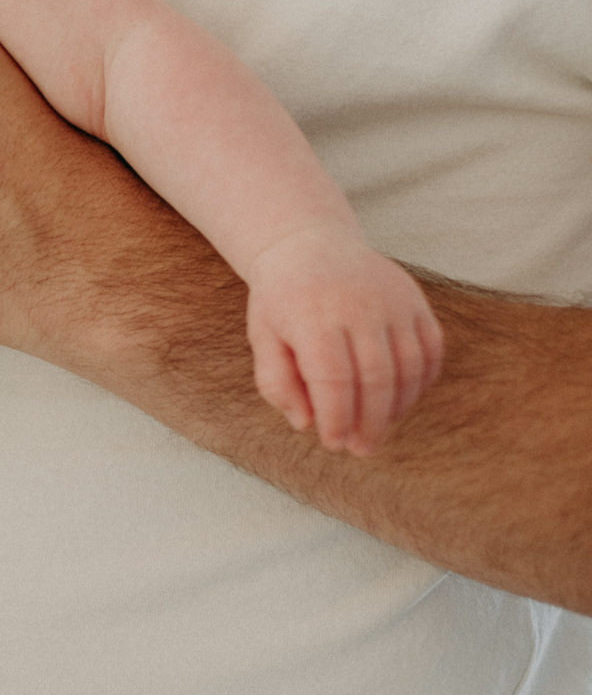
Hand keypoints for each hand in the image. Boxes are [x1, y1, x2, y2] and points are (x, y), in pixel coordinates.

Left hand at [245, 227, 444, 455]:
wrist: (309, 245)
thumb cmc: (281, 301)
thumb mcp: (263, 337)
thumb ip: (277, 382)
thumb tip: (305, 423)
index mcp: (313, 316)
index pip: (334, 379)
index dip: (337, 417)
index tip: (333, 443)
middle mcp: (358, 306)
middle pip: (376, 377)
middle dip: (371, 422)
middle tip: (361, 449)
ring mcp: (393, 300)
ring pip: (409, 367)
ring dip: (398, 408)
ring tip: (378, 431)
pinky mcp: (415, 300)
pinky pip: (430, 350)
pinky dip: (420, 382)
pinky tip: (400, 402)